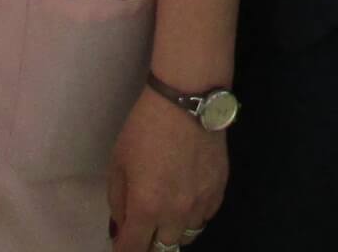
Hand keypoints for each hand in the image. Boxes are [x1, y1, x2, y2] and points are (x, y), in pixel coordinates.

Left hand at [107, 88, 226, 250]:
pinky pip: (204, 218)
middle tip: (142, 228)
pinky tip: (185, 199)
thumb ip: (118, 201)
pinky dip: (192, 216)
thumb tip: (121, 227)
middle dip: (148, 243)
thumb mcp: (118, 163)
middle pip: (162, 249)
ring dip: (171, 231)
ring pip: (186, 237)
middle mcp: (176, 214)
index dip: (123, 250)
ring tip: (164, 215)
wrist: (187, 101)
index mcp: (146, 207)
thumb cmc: (145, 128)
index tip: (121, 245)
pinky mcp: (219, 191)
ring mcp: (201, 204)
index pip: (133, 249)